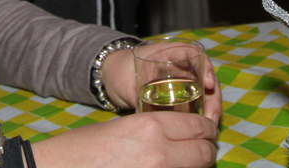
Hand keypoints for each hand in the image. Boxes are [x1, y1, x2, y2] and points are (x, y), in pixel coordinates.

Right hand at [30, 112, 217, 167]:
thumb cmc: (81, 150)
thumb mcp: (121, 128)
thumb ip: (153, 132)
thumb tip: (177, 140)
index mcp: (150, 126)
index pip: (198, 126)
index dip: (207, 131)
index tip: (207, 134)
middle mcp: (159, 152)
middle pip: (204, 152)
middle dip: (206, 152)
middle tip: (202, 152)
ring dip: (194, 167)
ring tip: (185, 164)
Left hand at [101, 46, 221, 123]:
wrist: (112, 76)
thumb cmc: (120, 71)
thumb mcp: (128, 81)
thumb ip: (139, 96)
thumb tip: (150, 118)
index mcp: (169, 53)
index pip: (195, 55)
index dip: (206, 68)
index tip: (207, 86)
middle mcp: (181, 66)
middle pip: (206, 77)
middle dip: (212, 98)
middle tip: (211, 118)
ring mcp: (182, 81)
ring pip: (204, 93)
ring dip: (209, 109)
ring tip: (210, 128)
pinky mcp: (180, 96)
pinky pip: (196, 103)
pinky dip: (200, 114)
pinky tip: (201, 129)